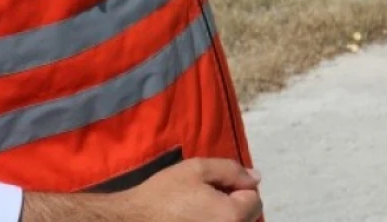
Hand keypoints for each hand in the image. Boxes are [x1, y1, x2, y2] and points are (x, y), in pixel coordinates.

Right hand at [112, 158, 262, 221]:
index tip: (214, 187)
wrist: (130, 221)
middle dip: (231, 205)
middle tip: (202, 199)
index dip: (236, 188)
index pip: (254, 199)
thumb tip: (256, 178)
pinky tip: (189, 221)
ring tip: (194, 212)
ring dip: (220, 218)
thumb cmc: (163, 194)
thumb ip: (231, 171)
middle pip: (245, 217)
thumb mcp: (197, 169)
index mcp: (232, 216)